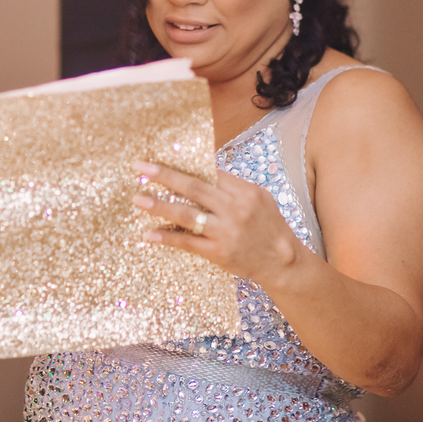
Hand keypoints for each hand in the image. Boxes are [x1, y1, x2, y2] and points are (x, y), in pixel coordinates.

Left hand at [131, 160, 302, 287]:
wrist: (283, 262)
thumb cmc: (270, 227)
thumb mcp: (260, 198)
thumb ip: (232, 186)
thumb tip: (202, 173)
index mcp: (244, 192)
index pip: (209, 174)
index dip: (184, 166)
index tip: (161, 159)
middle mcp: (234, 209)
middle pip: (194, 188)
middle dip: (165, 175)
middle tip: (141, 167)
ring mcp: (225, 232)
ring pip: (187, 215)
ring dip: (160, 206)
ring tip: (138, 199)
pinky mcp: (218, 252)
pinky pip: (188, 243)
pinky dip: (167, 238)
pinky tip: (149, 234)